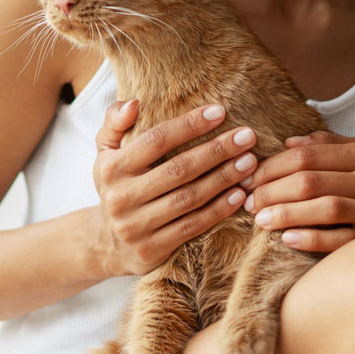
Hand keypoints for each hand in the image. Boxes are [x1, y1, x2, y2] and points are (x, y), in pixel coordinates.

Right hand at [90, 99, 258, 275]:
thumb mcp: (105, 151)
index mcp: (111, 168)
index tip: (220, 112)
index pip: (156, 140)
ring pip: (189, 198)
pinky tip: (239, 194)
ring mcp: (136, 226)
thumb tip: (134, 103)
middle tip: (247, 137)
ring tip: (250, 162)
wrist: (104, 242)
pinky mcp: (152, 249)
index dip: (189, 125)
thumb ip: (114, 122)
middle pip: (179, 169)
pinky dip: (219, 210)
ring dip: (224, 179)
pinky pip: (193, 226)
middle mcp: (121, 197)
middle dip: (217, 151)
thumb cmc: (115, 184)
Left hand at [243, 130, 354, 253]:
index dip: (272, 166)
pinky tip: (287, 239)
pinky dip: (312, 238)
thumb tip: (288, 143)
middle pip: (310, 179)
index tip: (248, 178)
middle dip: (271, 190)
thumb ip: (329, 146)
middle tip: (247, 202)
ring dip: (286, 213)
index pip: (307, 154)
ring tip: (260, 220)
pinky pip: (341, 239)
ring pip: (324, 207)